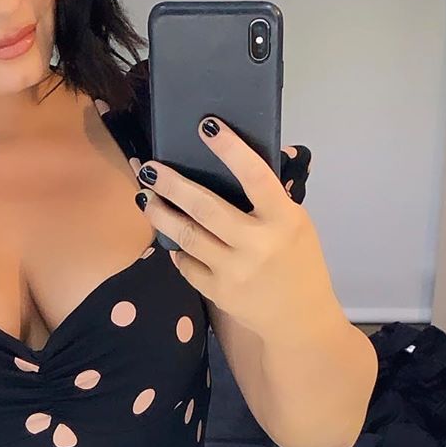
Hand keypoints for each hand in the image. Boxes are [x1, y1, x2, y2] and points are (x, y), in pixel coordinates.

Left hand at [137, 122, 331, 339]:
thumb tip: (252, 157)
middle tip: (148, 167)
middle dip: (171, 185)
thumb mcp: (298, 225)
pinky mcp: (218, 293)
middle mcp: (257, 245)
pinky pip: (186, 264)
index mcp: (283, 220)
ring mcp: (235, 271)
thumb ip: (273, 197)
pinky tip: (170, 237)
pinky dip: (176, 249)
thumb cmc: (299, 264)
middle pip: (205, 208)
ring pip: (186, 236)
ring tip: (146, 197)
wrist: (299, 321)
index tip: (206, 125)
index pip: (255, 177)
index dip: (230, 149)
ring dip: (161, 214)